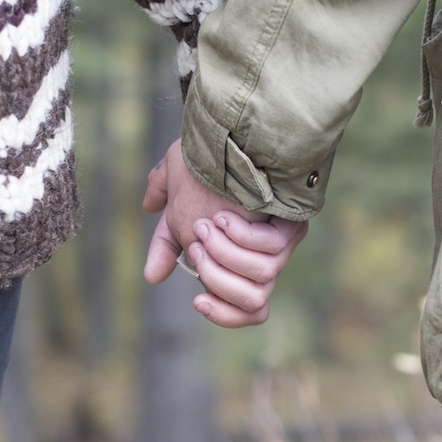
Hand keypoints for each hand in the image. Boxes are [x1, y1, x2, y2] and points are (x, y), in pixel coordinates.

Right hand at [142, 139, 307, 326]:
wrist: (236, 129)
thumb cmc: (207, 151)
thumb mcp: (177, 179)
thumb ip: (164, 204)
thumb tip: (151, 240)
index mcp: (239, 254)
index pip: (240, 304)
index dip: (221, 312)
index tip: (198, 301)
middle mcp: (263, 254)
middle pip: (253, 304)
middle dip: (218, 282)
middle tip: (199, 248)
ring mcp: (279, 244)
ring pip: (260, 284)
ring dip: (228, 260)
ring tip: (214, 228)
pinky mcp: (290, 229)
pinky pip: (268, 253)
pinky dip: (245, 239)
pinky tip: (231, 217)